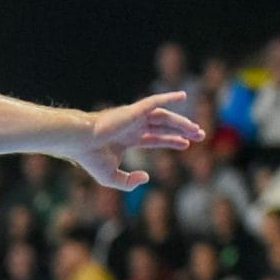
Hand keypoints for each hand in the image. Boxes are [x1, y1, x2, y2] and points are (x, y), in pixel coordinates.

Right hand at [73, 93, 204, 190]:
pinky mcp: (133, 111)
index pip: (155, 138)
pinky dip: (168, 98)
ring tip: (197, 130)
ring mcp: (134, 118)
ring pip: (163, 117)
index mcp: (127, 139)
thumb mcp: (111, 178)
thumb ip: (128, 182)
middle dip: (182, 131)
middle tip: (200, 135)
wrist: (79, 142)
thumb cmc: (90, 159)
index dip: (171, 141)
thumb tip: (146, 177)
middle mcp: (133, 126)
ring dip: (181, 122)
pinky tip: (183, 97)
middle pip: (163, 127)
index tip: (187, 144)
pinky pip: (154, 102)